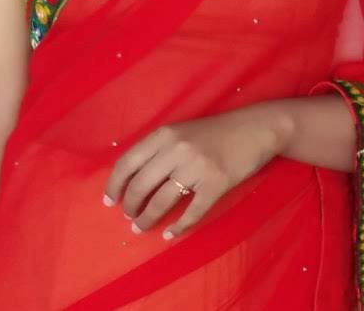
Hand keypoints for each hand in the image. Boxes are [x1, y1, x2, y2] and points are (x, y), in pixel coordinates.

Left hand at [102, 103, 292, 240]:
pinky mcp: (216, 184)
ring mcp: (197, 167)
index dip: (114, 184)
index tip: (108, 200)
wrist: (255, 129)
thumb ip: (158, 149)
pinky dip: (178, 228)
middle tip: (128, 217)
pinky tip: (170, 235)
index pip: (128, 162)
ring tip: (141, 228)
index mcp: (164, 134)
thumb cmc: (214, 131)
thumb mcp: (181, 131)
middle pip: (141, 185)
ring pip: (162, 202)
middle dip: (130, 207)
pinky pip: (192, 213)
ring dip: (147, 219)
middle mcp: (176, 149)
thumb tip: (131, 178)